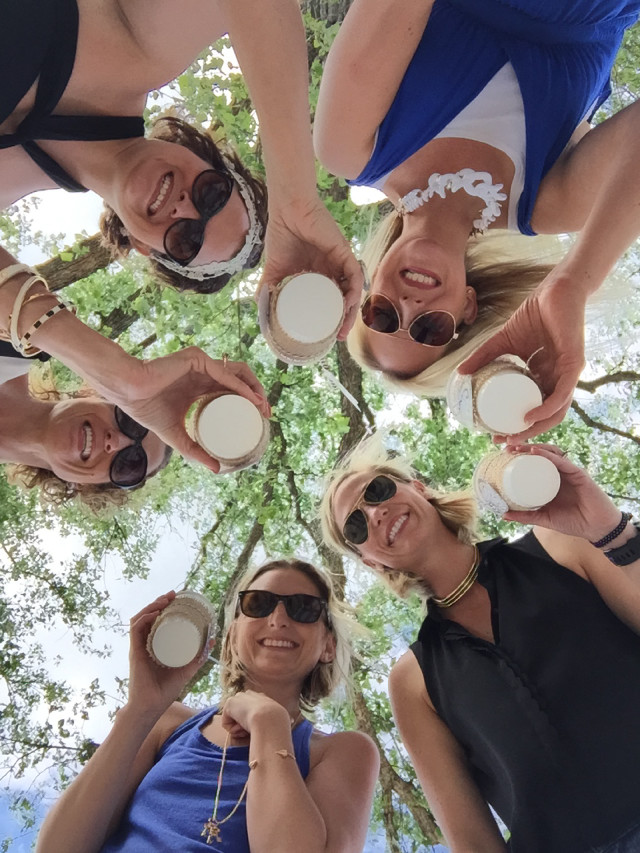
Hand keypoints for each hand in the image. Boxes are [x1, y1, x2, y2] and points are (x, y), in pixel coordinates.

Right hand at [105, 349, 269, 472]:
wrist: (127, 392)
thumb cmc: (146, 409)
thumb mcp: (176, 435)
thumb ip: (194, 450)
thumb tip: (216, 469)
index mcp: (200, 386)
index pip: (231, 390)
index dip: (248, 401)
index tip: (260, 418)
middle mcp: (204, 373)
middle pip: (240, 380)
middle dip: (257, 395)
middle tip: (266, 414)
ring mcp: (201, 365)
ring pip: (237, 372)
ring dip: (254, 388)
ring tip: (263, 407)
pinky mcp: (197, 360)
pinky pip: (224, 373)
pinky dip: (240, 386)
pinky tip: (252, 399)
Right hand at [127, 592, 213, 717]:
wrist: (151, 707)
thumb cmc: (165, 691)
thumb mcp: (186, 670)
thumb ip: (197, 657)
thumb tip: (211, 640)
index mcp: (154, 645)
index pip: (156, 620)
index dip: (164, 606)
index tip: (176, 597)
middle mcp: (144, 644)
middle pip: (148, 616)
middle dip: (159, 602)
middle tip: (173, 595)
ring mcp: (138, 647)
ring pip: (140, 619)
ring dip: (151, 606)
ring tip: (165, 600)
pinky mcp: (134, 652)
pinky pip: (135, 630)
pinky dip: (144, 618)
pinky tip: (154, 613)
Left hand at [220, 691, 289, 739]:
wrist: (268, 720)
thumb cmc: (278, 724)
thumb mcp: (280, 721)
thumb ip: (273, 721)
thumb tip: (288, 726)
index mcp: (264, 698)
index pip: (255, 709)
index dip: (255, 722)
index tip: (260, 729)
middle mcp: (251, 695)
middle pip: (243, 713)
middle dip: (245, 723)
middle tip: (253, 730)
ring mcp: (240, 698)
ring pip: (235, 719)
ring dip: (239, 728)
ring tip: (248, 730)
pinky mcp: (229, 704)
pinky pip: (227, 723)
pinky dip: (233, 729)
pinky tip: (241, 728)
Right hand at [258, 196, 363, 338]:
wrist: (287, 211)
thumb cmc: (281, 235)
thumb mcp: (274, 270)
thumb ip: (269, 288)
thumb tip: (261, 310)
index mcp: (318, 275)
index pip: (331, 301)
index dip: (332, 319)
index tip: (328, 336)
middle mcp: (331, 270)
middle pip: (344, 299)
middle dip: (344, 320)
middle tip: (338, 337)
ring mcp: (339, 262)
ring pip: (352, 290)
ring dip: (351, 310)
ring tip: (344, 327)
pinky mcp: (343, 252)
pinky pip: (354, 274)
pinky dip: (353, 290)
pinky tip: (348, 303)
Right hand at [458, 267, 585, 441]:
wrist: (554, 290)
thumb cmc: (533, 314)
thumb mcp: (502, 341)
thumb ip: (483, 356)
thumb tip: (460, 373)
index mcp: (544, 377)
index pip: (534, 409)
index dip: (517, 425)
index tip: (495, 435)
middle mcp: (557, 379)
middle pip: (545, 416)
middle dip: (524, 433)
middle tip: (501, 441)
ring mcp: (567, 373)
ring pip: (557, 411)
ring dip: (536, 427)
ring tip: (515, 434)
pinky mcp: (574, 364)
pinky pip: (563, 393)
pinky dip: (547, 407)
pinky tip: (532, 416)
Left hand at [501, 444, 619, 540]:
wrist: (597, 528)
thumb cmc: (573, 522)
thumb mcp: (544, 518)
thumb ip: (526, 516)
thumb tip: (504, 514)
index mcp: (550, 482)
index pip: (534, 464)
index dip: (519, 457)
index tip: (503, 456)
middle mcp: (559, 474)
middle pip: (541, 455)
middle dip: (524, 448)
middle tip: (507, 448)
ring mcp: (569, 472)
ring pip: (551, 453)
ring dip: (534, 447)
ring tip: (519, 447)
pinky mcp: (578, 473)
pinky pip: (563, 461)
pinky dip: (548, 455)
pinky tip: (536, 451)